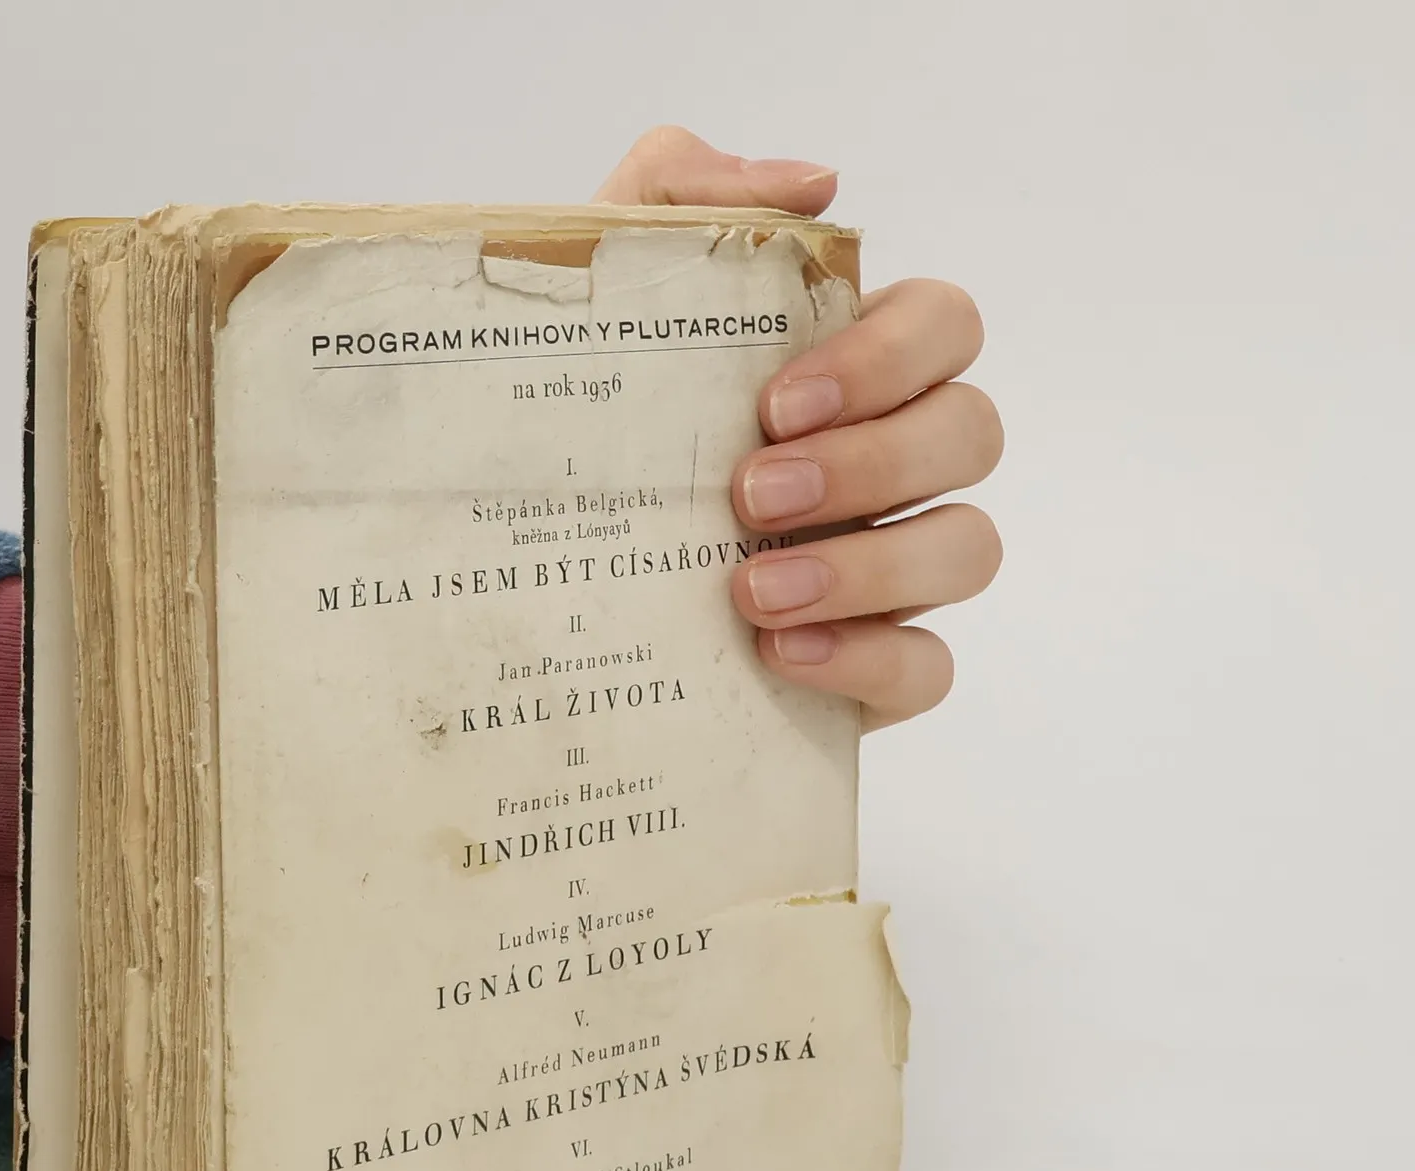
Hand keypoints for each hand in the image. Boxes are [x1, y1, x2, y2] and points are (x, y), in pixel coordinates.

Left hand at [596, 127, 1001, 728]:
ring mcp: (893, 570)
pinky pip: (929, 668)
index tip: (774, 403)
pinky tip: (782, 653)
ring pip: (968, 549)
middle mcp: (891, 464)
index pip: (944, 327)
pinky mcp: (871, 668)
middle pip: (970, 435)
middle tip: (749, 497)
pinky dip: (868, 660)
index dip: (887, 358)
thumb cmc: (581, 425)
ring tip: (749, 591)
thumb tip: (816, 185)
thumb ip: (683, 196)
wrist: (518, 576)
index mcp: (851, 369)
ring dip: (870, 567)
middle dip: (871, 463)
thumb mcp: (598, 295)